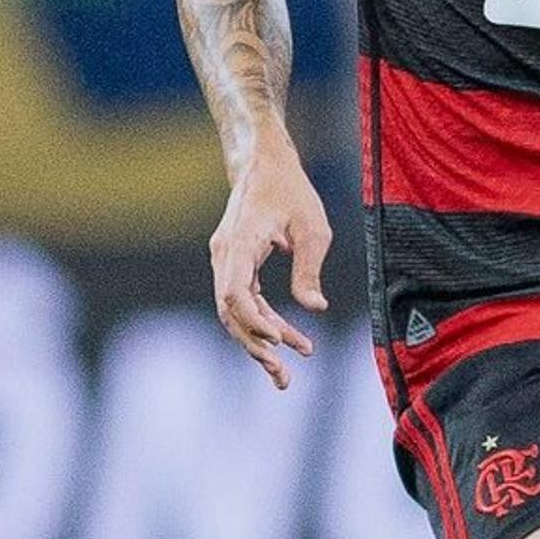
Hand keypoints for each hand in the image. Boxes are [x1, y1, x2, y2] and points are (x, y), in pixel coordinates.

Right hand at [208, 138, 331, 389]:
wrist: (264, 164)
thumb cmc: (292, 191)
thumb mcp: (313, 228)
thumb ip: (309, 269)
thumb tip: (314, 309)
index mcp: (240, 242)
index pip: (234, 292)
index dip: (253, 321)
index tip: (279, 340)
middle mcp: (224, 254)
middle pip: (230, 312)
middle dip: (255, 346)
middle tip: (284, 374)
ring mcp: (225, 261)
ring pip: (234, 312)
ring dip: (257, 343)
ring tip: (284, 374)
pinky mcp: (234, 265)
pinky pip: (242, 302)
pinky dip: (260, 324)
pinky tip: (284, 343)